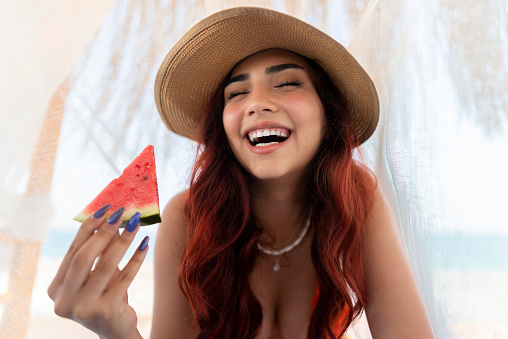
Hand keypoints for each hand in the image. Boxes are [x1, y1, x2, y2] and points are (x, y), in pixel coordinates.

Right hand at [48, 205, 148, 338]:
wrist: (117, 330)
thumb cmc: (106, 296)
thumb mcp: (99, 274)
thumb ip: (100, 250)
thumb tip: (112, 216)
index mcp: (56, 289)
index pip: (73, 251)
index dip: (88, 228)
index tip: (104, 209)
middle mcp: (64, 301)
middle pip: (84, 258)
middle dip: (104, 232)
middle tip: (121, 213)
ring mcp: (83, 308)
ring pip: (106, 265)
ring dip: (123, 240)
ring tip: (136, 223)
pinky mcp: (105, 311)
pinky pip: (125, 278)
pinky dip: (136, 258)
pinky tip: (145, 243)